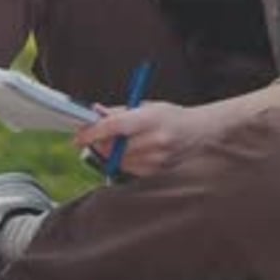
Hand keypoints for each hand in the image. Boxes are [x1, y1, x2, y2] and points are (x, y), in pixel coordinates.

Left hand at [75, 101, 205, 177]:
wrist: (200, 133)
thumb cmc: (172, 117)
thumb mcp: (146, 106)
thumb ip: (120, 112)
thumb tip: (95, 114)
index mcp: (151, 118)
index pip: (114, 126)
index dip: (93, 132)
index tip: (78, 136)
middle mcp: (155, 140)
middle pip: (113, 148)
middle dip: (97, 143)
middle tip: (90, 137)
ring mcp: (157, 159)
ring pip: (118, 161)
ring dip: (109, 153)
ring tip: (117, 141)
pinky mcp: (157, 173)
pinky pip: (129, 170)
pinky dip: (123, 162)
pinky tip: (131, 151)